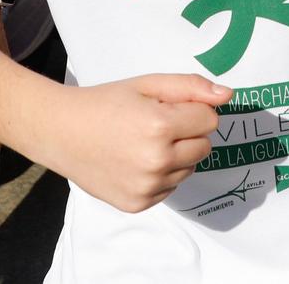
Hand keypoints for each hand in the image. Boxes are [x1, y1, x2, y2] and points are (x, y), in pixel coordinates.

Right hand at [40, 73, 229, 213]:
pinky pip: (170, 188)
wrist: (61, 132)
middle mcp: (156, 161)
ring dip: (177, 155)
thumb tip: (227, 95)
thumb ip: (190, 87)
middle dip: (189, 132)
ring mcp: (147, 187)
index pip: (210, 120)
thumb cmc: (106, 102)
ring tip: (144, 142)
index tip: (169, 106)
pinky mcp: (138, 204)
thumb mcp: (147, 83)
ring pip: (190, 169)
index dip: (193, 109)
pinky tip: (136, 161)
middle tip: (156, 123)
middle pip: (205, 146)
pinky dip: (162, 175)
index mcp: (160, 126)